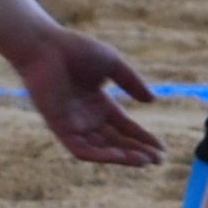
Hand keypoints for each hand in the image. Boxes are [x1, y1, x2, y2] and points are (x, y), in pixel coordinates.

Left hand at [10, 26, 160, 167]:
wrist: (45, 46)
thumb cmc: (75, 50)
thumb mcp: (112, 64)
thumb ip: (131, 82)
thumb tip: (152, 101)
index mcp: (98, 104)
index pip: (125, 127)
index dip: (143, 138)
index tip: (162, 148)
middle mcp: (87, 118)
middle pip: (117, 141)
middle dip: (138, 151)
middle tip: (160, 160)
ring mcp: (73, 125)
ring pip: (102, 150)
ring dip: (125, 157)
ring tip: (146, 161)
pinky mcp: (60, 128)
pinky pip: (82, 149)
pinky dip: (102, 155)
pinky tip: (122, 156)